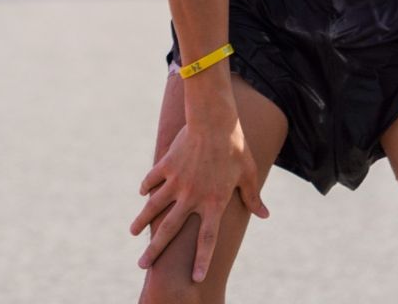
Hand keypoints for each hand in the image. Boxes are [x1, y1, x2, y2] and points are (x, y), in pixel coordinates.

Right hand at [130, 113, 268, 283]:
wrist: (214, 120)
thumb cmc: (235, 146)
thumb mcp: (249, 173)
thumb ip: (252, 197)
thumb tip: (265, 215)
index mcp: (213, 202)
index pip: (207, 239)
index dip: (202, 260)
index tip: (197, 278)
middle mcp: (192, 197)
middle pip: (170, 230)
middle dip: (155, 250)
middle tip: (142, 265)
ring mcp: (177, 181)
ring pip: (154, 206)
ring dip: (141, 221)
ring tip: (132, 232)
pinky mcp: (167, 164)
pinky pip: (153, 179)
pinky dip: (146, 186)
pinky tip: (142, 193)